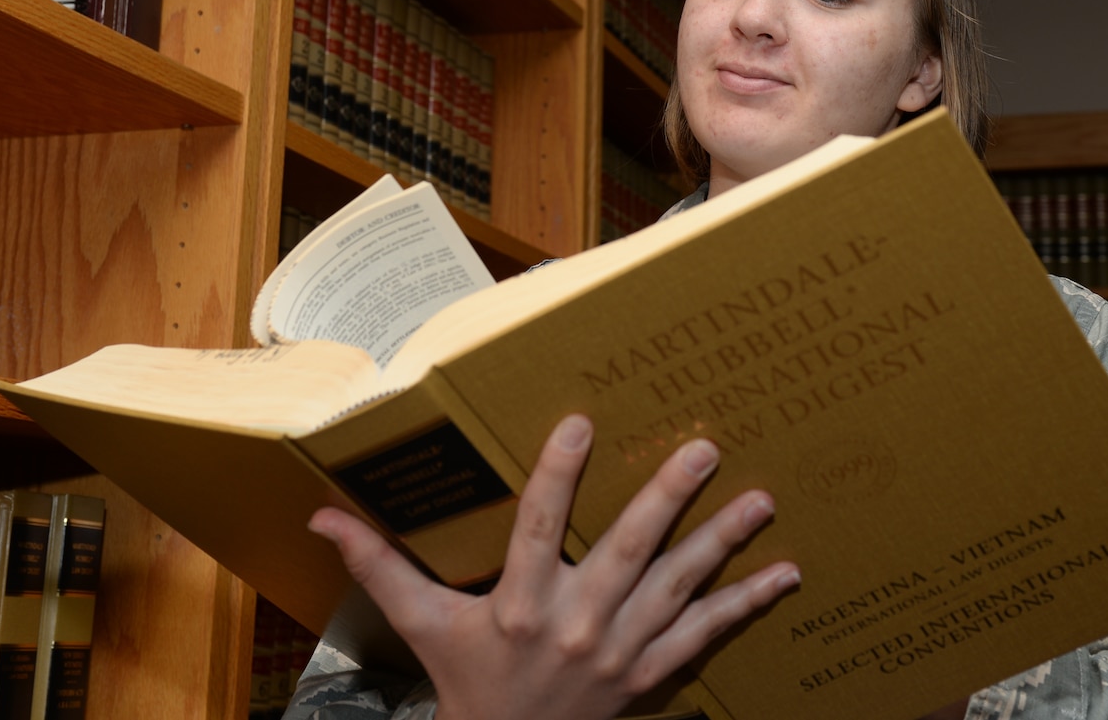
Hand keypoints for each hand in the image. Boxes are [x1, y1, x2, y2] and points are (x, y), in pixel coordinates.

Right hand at [309, 414, 800, 719]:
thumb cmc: (469, 685)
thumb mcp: (424, 627)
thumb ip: (380, 566)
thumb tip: (322, 516)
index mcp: (517, 606)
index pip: (538, 527)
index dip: (558, 475)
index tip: (580, 423)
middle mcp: (573, 627)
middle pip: (626, 553)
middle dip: (666, 501)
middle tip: (701, 450)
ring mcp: (620, 654)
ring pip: (677, 589)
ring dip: (722, 544)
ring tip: (760, 500)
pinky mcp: (652, 676)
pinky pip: (705, 636)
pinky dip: (746, 605)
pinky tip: (785, 574)